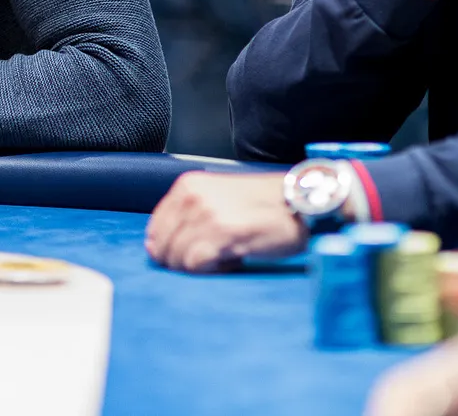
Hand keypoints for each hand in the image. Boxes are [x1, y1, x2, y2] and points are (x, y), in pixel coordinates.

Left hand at [145, 173, 305, 271]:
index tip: (188, 257)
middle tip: (213, 258)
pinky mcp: (222, 233)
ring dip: (201, 266)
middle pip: (163, 247)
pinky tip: (234, 261)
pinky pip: (197, 265)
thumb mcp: (217, 199)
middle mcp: (192, 196)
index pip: (155, 229)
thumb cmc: (263, 205)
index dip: (167, 250)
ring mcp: (206, 214)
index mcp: (187, 186)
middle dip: (183, 262)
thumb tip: (156, 247)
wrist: (302, 203)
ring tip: (227, 256)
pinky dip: (213, 271)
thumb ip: (188, 217)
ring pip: (178, 258)